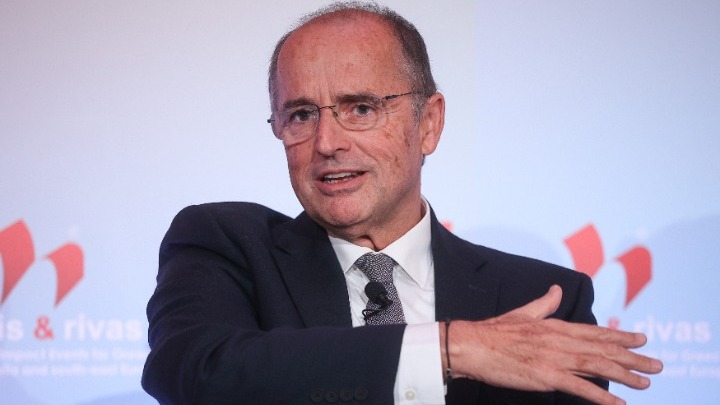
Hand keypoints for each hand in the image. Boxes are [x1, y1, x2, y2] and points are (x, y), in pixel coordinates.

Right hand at [440, 285, 662, 404]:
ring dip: (625, 375)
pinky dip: (602, 396)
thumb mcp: (522, 313)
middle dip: (632, 357)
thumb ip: (543, 304)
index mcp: (554, 326)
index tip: (642, 339)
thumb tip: (555, 289)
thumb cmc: (493, 332)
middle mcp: (559, 340)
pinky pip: (580, 387)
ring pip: (597, 365)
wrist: (471, 344)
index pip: (594, 331)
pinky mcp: (545, 376)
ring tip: (645, 383)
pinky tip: (618, 404)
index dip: (620, 336)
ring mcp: (553, 358)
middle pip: (602, 348)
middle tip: (657, 365)